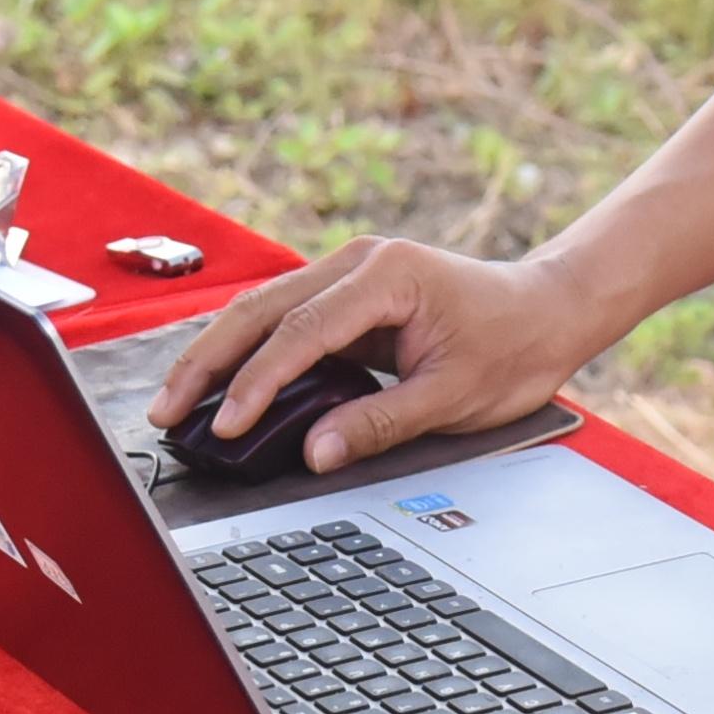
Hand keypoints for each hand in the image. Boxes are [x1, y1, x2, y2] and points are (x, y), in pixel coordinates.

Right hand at [145, 234, 605, 478]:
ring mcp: (348, 269)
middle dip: (208, 361)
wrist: (547, 309)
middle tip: (166, 412)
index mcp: (387, 275)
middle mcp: (358, 261)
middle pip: (261, 308)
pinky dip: (247, 349)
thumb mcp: (453, 397)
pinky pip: (282, 316)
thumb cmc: (512, 347)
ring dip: (217, 354)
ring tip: (176, 401)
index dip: (258, 383)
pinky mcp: (346, 290)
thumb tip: (315, 453)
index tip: (225, 424)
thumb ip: (380, 423)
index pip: (302, 332)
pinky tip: (219, 383)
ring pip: (262, 308)